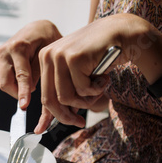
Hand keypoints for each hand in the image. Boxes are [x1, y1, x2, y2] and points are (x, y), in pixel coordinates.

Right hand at [0, 20, 61, 109]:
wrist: (37, 27)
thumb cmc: (46, 37)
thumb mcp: (48, 53)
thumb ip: (38, 71)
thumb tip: (30, 89)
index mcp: (18, 47)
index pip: (20, 76)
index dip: (23, 92)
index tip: (24, 105)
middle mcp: (5, 50)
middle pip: (5, 82)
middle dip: (17, 93)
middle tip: (29, 98)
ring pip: (5, 81)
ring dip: (17, 86)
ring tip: (31, 82)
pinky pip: (5, 76)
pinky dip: (15, 80)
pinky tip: (26, 76)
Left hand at [35, 16, 124, 131]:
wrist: (121, 33)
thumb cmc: (99, 55)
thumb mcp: (77, 75)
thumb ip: (65, 92)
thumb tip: (52, 120)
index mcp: (45, 59)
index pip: (43, 94)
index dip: (46, 115)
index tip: (43, 130)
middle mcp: (47, 56)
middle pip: (50, 99)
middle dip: (66, 116)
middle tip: (80, 122)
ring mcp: (59, 55)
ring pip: (66, 97)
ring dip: (86, 100)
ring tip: (98, 89)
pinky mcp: (74, 58)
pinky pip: (82, 89)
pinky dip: (96, 89)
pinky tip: (104, 77)